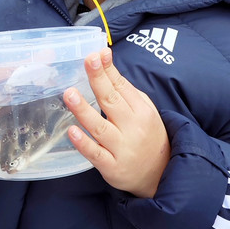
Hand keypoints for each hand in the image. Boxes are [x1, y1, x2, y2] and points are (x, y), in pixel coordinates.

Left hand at [64, 48, 168, 197]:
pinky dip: (84, 143)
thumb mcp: (143, 110)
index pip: (121, 86)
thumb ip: (124, 89)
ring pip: (100, 127)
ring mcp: (121, 149)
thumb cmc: (146, 135)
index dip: (107, 69)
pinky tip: (72, 131)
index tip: (97, 53)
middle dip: (98, 79)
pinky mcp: (112, 167)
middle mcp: (132, 128)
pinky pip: (96, 154)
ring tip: (70, 94)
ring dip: (83, 110)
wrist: (159, 175)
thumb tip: (104, 63)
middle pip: (111, 101)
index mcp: (141, 111)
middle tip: (87, 61)